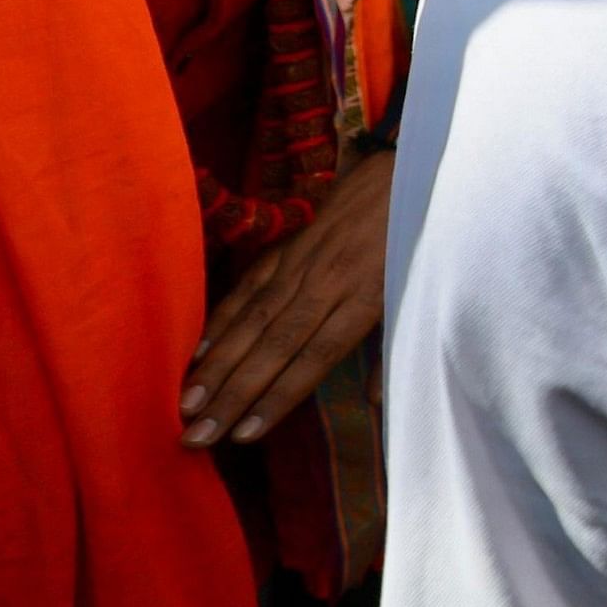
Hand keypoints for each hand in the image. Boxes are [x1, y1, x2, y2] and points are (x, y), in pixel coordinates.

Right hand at [180, 152, 390, 449]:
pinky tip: (197, 354)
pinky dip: (220, 321)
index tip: (245, 434)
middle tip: (195, 435)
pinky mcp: (285, 248)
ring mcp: (300, 263)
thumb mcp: (421, 293)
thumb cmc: (418, 242)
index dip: (280, 395)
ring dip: (216, 366)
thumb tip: (379, 405)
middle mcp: (326, 282)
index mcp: (365, 297)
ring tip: (185, 405)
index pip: (316, 355)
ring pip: (252, 321)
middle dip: (232, 394)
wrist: (405, 171)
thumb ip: (396, 350)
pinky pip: (247, 288)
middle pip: (274, 345)